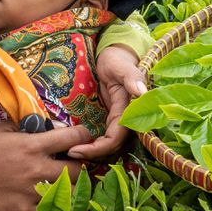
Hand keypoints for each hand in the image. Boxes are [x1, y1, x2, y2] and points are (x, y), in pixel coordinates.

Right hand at [0, 120, 90, 210]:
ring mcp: (32, 194)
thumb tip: (49, 126)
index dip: (84, 136)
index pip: (73, 138)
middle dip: (79, 165)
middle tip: (71, 165)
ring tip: (61, 185)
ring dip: (70, 188)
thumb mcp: (0, 129)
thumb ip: (26, 125)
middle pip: (79, 170)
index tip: (83, 137)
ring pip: (70, 194)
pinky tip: (47, 200)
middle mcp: (37, 170)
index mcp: (32, 146)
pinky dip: (53, 206)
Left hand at [69, 44, 146, 160]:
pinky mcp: (108, 119)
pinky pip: (101, 137)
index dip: (98, 148)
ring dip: (91, 151)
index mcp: (129, 111)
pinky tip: (75, 144)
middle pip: (111, 147)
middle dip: (92, 154)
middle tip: (70, 153)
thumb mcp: (121, 66)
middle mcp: (124, 120)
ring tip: (70, 151)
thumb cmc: (117, 60)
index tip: (77, 150)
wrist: (114, 56)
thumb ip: (131, 77)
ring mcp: (116, 121)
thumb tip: (141, 91)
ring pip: (106, 145)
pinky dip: (90, 143)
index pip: (115, 138)